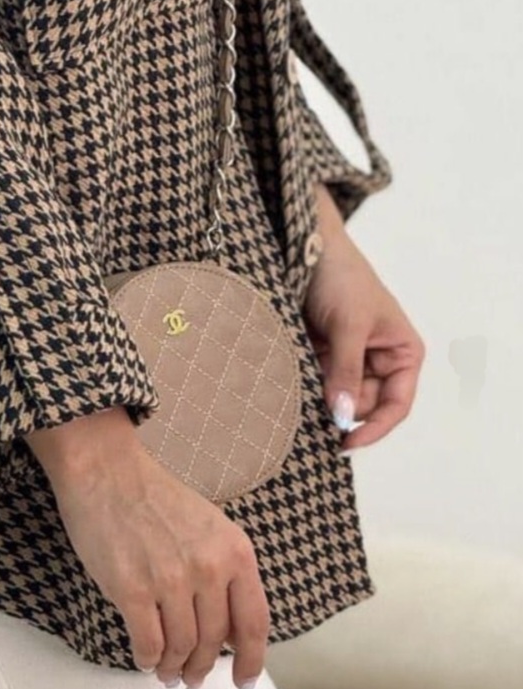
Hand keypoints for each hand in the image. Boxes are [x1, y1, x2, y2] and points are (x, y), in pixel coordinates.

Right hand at [25, 409, 270, 688]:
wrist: (105, 471)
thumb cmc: (154, 497)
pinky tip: (145, 659)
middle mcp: (209, 568)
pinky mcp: (131, 589)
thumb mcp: (208, 528)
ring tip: (166, 673)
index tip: (243, 684)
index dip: (252, 662)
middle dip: (203, 668)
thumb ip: (225, 573)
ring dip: (174, 668)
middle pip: (215, 643)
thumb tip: (230, 634)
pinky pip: (148, 643)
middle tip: (191, 679)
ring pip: (182, 648)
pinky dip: (148, 659)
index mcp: (234, 551)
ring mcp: (170, 580)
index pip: (254, 623)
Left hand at [303, 188, 425, 452]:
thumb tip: (340, 418)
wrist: (305, 245)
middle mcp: (379, 361)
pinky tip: (286, 390)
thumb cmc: (341, 276)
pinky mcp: (320, 355)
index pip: (396, 405)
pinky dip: (301, 389)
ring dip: (316, 400)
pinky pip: (313, 384)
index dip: (374, 429)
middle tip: (308, 419)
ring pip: (334, 398)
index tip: (345, 443)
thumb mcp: (349, 324)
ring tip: (294, 398)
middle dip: (338, 412)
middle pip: (362, 407)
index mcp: (402, 354)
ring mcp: (348, 360)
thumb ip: (346, 371)